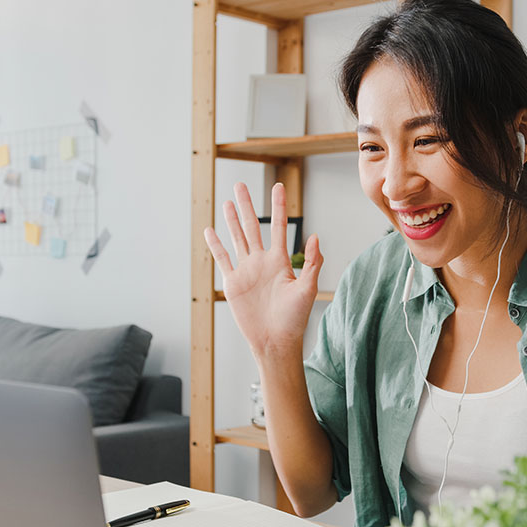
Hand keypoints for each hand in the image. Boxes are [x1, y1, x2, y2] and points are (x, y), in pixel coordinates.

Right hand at [203, 182, 322, 358]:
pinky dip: (215, 245)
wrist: (275, 341)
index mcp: (280, 261)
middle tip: (240, 185)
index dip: (279, 206)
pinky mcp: (233, 283)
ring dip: (231, 220)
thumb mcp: (308, 289)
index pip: (278, 226)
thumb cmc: (295, 318)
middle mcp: (262, 262)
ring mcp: (246, 271)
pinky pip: (222, 260)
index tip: (278, 186)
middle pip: (252, 226)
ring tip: (227, 201)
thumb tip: (316, 236)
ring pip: (237, 239)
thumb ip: (313, 263)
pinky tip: (210, 230)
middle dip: (247, 206)